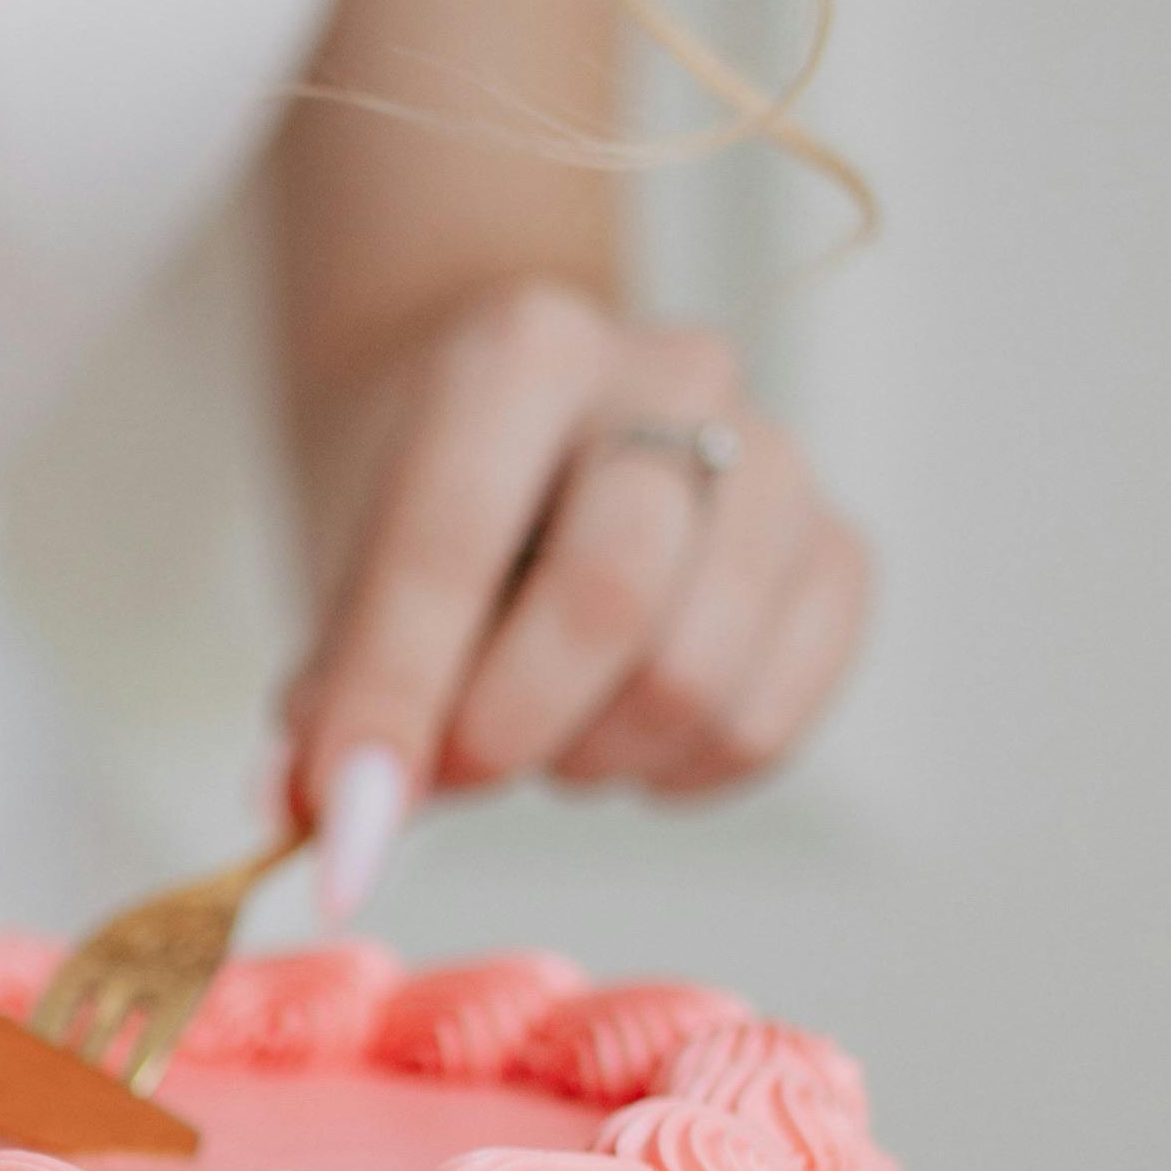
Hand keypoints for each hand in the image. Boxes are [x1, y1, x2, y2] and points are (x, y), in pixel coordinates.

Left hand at [282, 282, 867, 911]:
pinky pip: (767, 724)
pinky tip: (622, 734)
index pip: (452, 543)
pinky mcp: (839, 555)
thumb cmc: (431, 501)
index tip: (345, 821)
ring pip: (697, 678)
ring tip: (544, 730)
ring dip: (595, 755)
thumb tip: (331, 820)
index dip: (392, 700)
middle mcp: (675, 378)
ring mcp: (777, 462)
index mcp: (526, 350)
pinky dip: (678, 772)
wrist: (525, 426)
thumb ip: (337, 690)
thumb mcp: (347, 565)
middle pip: (609, 603)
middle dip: (509, 728)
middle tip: (455, 767)